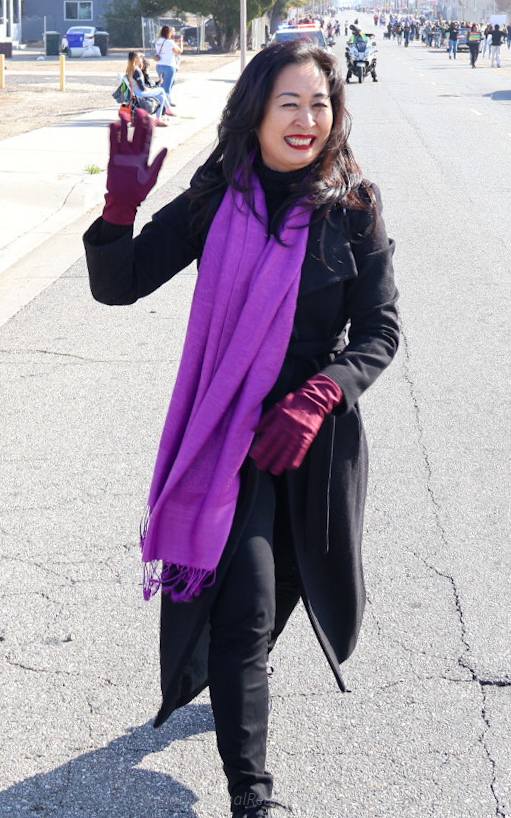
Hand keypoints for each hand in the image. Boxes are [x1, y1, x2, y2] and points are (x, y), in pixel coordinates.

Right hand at [103, 108, 167, 224]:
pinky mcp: (113, 159)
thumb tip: (165, 148)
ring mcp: (123, 156)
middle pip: (135, 134)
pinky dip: (113, 135)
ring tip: (124, 114)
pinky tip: (114, 125)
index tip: (150, 117)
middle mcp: (133, 154)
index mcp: (144, 157)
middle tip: (138, 111)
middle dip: (137, 123)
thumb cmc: (139, 191)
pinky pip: (113, 145)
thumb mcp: (151, 177)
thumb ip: (158, 162)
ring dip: (124, 126)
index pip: (147, 139)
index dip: (148, 128)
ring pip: (123, 137)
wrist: (125, 201)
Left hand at [250, 374, 342, 475]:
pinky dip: (297, 458)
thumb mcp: (278, 406)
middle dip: (268, 457)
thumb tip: (254, 430)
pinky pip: (302, 449)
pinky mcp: (309, 435)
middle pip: (277, 445)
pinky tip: (291, 467)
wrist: (315, 398)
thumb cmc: (295, 401)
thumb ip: (266, 419)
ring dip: (281, 462)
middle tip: (261, 467)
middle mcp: (289, 426)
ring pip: (289, 449)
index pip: (268, 436)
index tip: (255, 456)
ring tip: (274, 471)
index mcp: (280, 419)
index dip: (261, 447)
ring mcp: (299, 431)